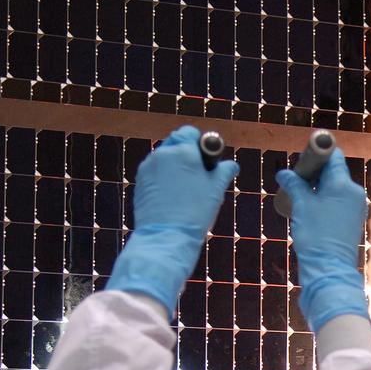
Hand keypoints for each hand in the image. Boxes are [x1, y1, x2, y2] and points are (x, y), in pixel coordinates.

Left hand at [106, 126, 238, 316]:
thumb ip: (223, 171)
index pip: (190, 133)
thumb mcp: (215, 190)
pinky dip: (164, 179)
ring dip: (175, 167)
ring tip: (185, 192)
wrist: (167, 236)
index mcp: (182, 151)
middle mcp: (161, 153)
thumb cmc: (195, 211)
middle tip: (199, 178)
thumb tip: (231, 164)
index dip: (201, 144)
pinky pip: (155, 172)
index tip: (208, 162)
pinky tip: (172, 198)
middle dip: (187, 155)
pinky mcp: (140, 181)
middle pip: (176, 144)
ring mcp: (147, 167)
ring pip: (164, 159)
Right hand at [276, 149, 369, 332]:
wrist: (329, 269)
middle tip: (295, 178)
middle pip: (334, 172)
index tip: (301, 157)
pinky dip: (325, 199)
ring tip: (299, 195)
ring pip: (335, 187)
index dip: (317, 154)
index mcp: (344, 184)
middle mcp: (354, 192)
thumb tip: (284, 174)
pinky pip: (338, 201)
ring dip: (318, 187)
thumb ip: (294, 185)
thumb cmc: (316, 235)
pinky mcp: (353, 219)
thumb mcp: (301, 205)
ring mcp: (356, 207)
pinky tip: (309, 208)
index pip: (333, 157)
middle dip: (315, 172)